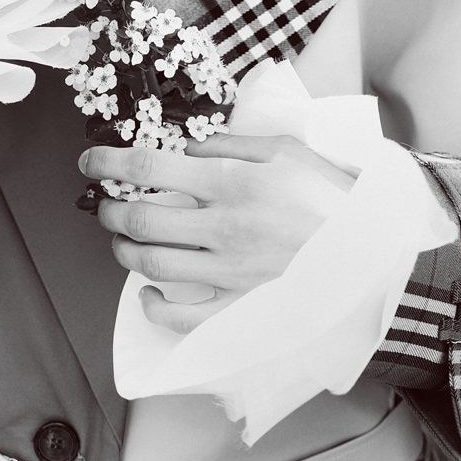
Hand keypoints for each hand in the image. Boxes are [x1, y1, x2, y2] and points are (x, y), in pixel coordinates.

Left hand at [79, 134, 351, 333]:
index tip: (90, 161)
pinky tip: (148, 292)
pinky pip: (180, 316)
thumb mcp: (284, 149)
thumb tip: (184, 146)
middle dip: (110, 209)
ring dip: (123, 250)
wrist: (371, 250)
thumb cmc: (329, 194)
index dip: (110, 162)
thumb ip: (230, 144)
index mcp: (231, 183)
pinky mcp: (238, 307)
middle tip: (105, 202)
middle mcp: (222, 228)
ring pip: (151, 264)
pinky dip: (153, 306)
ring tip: (122, 238)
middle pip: (140, 218)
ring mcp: (228, 272)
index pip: (149, 167)